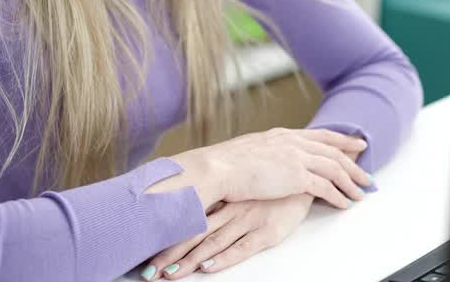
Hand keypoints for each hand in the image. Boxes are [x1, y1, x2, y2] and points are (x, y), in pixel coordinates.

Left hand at [144, 194, 314, 278]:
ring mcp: (248, 219)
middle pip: (194, 235)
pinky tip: (208, 266)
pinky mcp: (267, 230)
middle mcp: (230, 209)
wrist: (303, 178)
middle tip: (148, 272)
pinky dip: (224, 258)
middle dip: (169, 255)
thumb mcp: (240, 192)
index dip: (166, 238)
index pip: (187, 221)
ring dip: (189, 260)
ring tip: (170, 274)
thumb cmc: (270, 188)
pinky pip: (242, 247)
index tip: (145, 253)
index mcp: (222, 200)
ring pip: (213, 242)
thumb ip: (217, 203)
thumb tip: (188, 214)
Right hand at [148, 128, 370, 210]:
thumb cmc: (224, 164)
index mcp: (282, 135)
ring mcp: (296, 158)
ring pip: (334, 168)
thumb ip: (264, 153)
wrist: (217, 168)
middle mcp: (293, 143)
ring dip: (350, 182)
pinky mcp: (296, 177)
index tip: (356, 143)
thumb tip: (266, 160)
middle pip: (333, 151)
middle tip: (367, 174)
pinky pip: (326, 187)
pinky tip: (345, 203)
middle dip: (354, 163)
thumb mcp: (248, 151)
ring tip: (361, 193)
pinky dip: (338, 195)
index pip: (320, 135)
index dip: (341, 140)